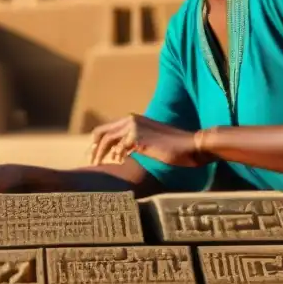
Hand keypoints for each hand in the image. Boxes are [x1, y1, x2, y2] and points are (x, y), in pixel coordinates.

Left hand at [89, 114, 210, 167]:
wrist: (191, 145)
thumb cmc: (173, 145)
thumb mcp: (150, 139)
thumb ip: (135, 141)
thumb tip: (120, 151)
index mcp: (133, 119)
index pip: (107, 128)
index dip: (97, 141)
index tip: (93, 153)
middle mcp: (131, 120)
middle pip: (102, 132)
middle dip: (94, 147)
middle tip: (91, 160)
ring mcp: (134, 128)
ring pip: (108, 140)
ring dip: (101, 153)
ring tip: (98, 164)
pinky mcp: (139, 138)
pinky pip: (120, 148)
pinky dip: (117, 156)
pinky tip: (119, 162)